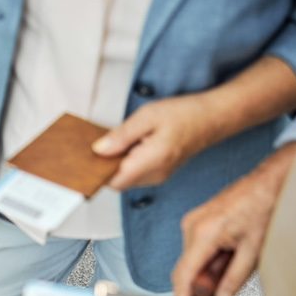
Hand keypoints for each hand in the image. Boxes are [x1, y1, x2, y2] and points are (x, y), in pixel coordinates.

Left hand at [91, 94, 221, 190]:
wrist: (213, 118)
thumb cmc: (186, 114)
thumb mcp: (148, 116)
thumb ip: (122, 135)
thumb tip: (99, 150)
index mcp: (151, 161)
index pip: (113, 180)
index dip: (96, 174)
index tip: (82, 165)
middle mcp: (155, 175)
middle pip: (118, 181)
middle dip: (104, 168)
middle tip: (93, 148)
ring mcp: (158, 176)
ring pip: (126, 178)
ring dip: (116, 164)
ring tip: (111, 143)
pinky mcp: (160, 172)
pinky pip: (136, 173)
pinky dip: (126, 162)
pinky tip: (125, 146)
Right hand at [171, 142, 295, 295]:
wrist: (268, 183)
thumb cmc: (264, 208)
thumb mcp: (253, 251)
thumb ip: (234, 280)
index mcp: (204, 233)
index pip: (182, 274)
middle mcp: (191, 225)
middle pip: (186, 269)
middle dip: (203, 281)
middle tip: (227, 282)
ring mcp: (192, 221)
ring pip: (191, 259)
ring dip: (208, 268)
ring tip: (234, 258)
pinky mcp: (196, 219)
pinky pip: (195, 248)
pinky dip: (209, 256)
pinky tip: (229, 250)